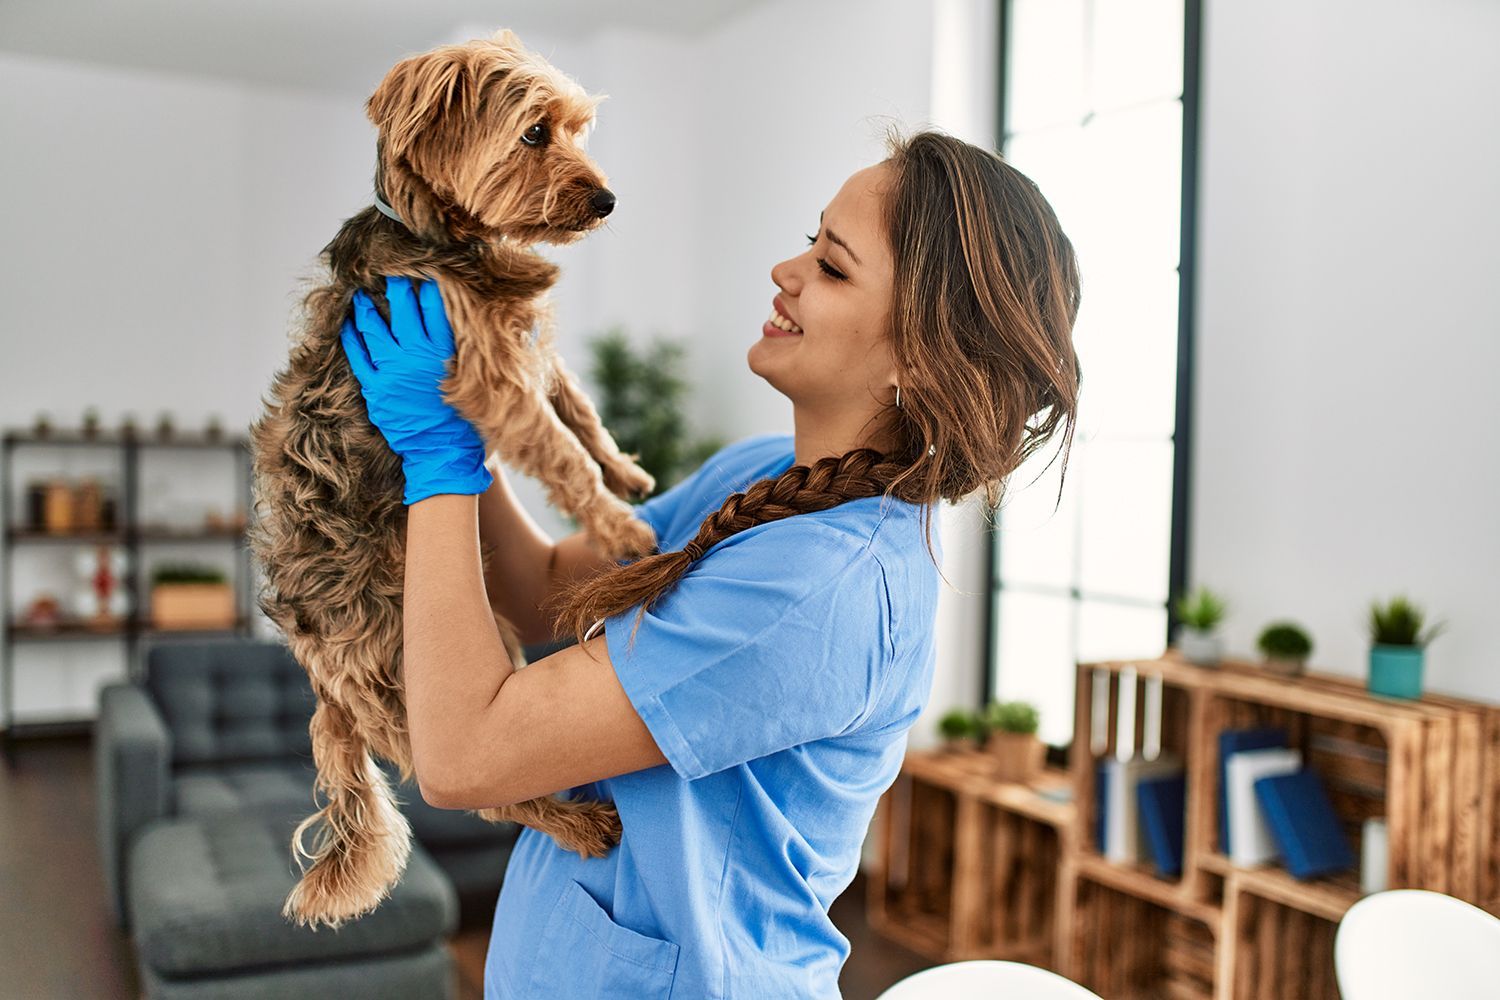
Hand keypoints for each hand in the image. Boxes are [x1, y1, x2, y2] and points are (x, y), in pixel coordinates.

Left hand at [341, 275, 492, 504]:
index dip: (429, 283)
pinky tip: (348, 324)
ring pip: (373, 327)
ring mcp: (390, 371)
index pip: (434, 304)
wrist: (442, 456)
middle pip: (402, 307)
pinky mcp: (374, 388)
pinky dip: (351, 337)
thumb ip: (484, 352)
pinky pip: (357, 355)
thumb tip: (521, 325)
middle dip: (397, 285)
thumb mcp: (483, 382)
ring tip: (360, 294)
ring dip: (366, 307)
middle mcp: (415, 355)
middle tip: (392, 271)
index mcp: (443, 350)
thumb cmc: (468, 421)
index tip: (424, 269)